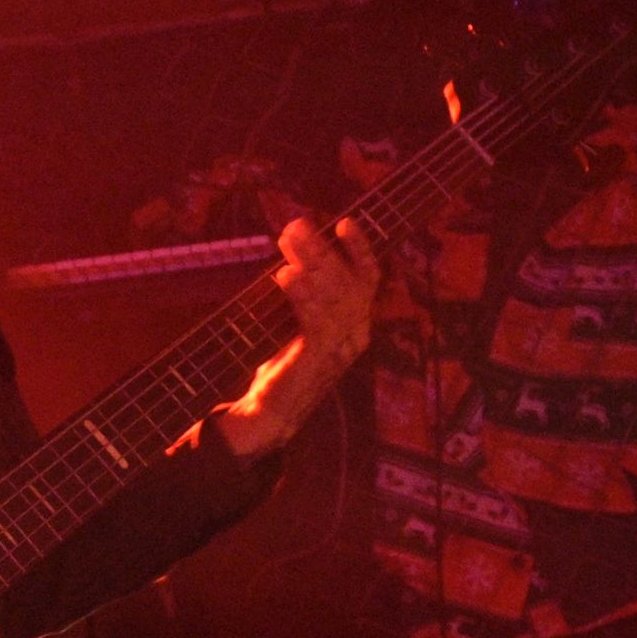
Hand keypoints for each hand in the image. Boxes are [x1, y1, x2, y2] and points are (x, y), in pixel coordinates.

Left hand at [217, 216, 378, 460]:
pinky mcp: (319, 360)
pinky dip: (302, 294)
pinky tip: (285, 276)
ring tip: (288, 242)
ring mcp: (340, 349)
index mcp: (355, 327)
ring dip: (311, 264)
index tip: (345, 222)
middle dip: (323, 250)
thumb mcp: (297, 329)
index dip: (360, 249)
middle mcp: (355, 336)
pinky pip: (317, 320)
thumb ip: (304, 299)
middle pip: (348, 282)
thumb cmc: (282, 370)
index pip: (367, 280)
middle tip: (297, 226)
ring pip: (334, 296)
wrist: (269, 415)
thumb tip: (293, 259)